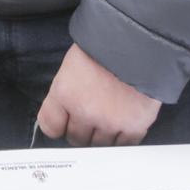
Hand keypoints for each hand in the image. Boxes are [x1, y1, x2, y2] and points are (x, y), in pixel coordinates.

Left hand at [36, 44, 161, 146]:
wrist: (139, 43)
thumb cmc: (104, 48)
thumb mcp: (72, 66)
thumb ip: (65, 94)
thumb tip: (62, 115)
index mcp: (65, 94)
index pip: (50, 127)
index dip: (58, 125)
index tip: (64, 122)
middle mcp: (85, 112)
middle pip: (76, 139)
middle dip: (81, 130)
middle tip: (90, 116)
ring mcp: (110, 122)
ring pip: (99, 146)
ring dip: (102, 135)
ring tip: (109, 117)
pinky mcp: (134, 127)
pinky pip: (123, 146)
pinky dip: (123, 138)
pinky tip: (123, 123)